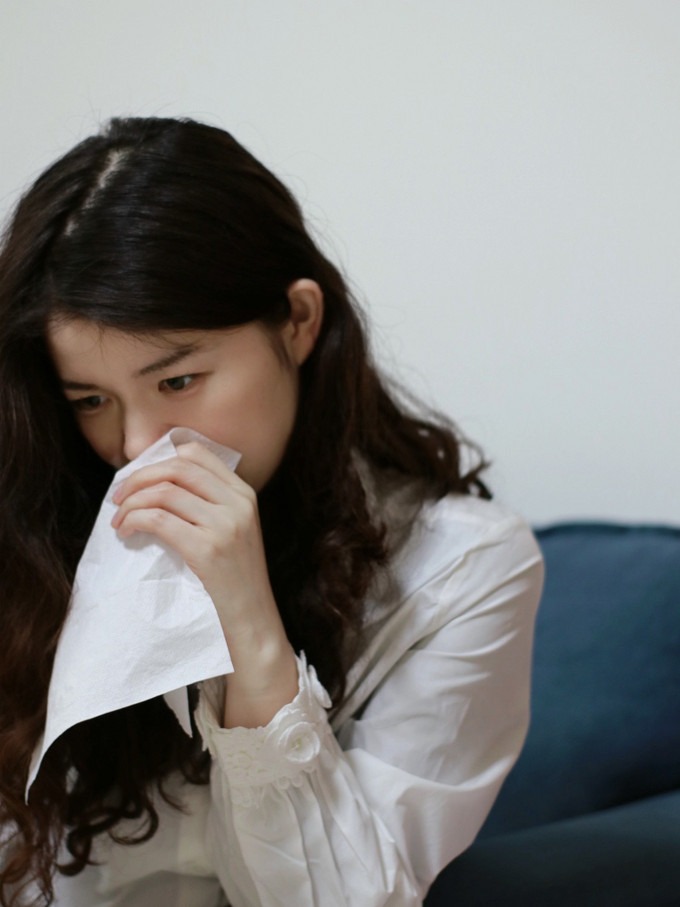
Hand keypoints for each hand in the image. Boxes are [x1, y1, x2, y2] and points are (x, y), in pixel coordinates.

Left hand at [111, 441, 297, 726]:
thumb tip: (156, 483)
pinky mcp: (208, 549)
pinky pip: (158, 519)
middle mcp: (238, 503)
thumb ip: (208, 505)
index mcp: (245, 494)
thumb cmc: (234, 581)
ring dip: (131, 503)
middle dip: (138, 478)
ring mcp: (225, 525)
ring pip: (163, 492)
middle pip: (176, 468)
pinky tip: (127, 533)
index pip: (196, 454)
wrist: (253, 622)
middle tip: (117, 497)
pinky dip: (134, 521)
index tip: (138, 479)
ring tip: (119, 521)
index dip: (159, 459)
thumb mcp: (232, 532)